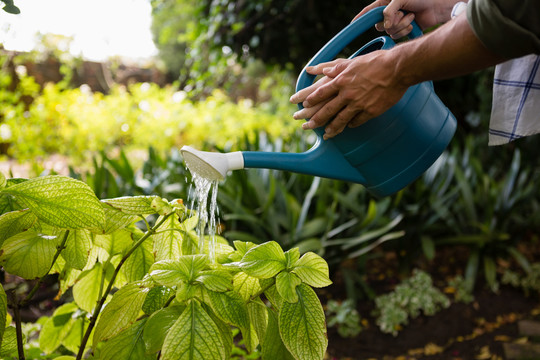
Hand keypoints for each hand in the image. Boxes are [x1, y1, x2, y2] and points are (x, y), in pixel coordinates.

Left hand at [290, 50, 408, 138]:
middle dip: (316, 119)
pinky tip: (349, 127)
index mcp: (341, 80)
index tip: (304, 105)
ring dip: (332, 128)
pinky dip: (352, 124)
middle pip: (327, 110)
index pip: (321, 93)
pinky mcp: (370, 111)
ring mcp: (358, 104)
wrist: (397, 68)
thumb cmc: (375, 61)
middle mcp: (347, 94)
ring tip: (326, 135)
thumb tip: (318, 70)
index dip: (311, 100)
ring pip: (341, 119)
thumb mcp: (351, 62)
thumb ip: (333, 67)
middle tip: (307, 126)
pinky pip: (357, 121)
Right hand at [355, 0, 458, 37]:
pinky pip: (397, 36)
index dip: (360, 18)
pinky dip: (405, 31)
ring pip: (389, 32)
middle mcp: (389, 13)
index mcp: (385, 3)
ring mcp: (396, 22)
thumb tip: (385, 26)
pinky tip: (413, 23)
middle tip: (402, 13)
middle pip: (379, 25)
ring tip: (411, 16)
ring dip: (401, 25)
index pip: (369, 12)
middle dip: (391, 22)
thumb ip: (389, 11)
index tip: (351, 25)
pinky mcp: (404, 30)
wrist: (437, 6)